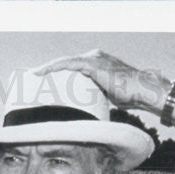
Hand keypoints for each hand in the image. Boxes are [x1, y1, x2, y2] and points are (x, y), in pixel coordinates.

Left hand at [34, 50, 170, 113]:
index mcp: (96, 64)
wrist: (143, 91)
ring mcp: (94, 59)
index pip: (71, 67)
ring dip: (47, 69)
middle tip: (31, 78)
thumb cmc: (129, 96)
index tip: (41, 80)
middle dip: (48, 70)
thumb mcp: (106, 96)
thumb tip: (84, 113)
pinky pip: (68, 64)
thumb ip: (94, 97)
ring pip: (64, 62)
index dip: (55, 73)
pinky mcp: (94, 64)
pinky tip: (42, 72)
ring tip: (32, 75)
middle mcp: (94, 58)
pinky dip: (54, 67)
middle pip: (65, 63)